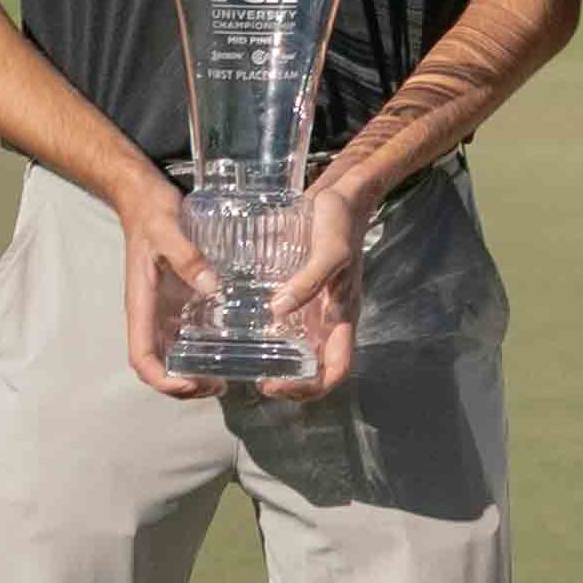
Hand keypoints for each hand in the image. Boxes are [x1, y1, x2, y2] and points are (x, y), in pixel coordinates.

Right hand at [114, 174, 230, 399]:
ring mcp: (164, 307)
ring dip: (194, 370)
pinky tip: (233, 344)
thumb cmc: (152, 213)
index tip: (190, 383)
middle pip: (158, 362)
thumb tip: (213, 288)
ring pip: (173, 351)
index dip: (161, 377)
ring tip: (229, 375)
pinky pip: (187, 330)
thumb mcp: (167, 229)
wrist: (144, 196)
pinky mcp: (178, 297)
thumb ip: (187, 256)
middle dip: (183, 383)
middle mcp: (151, 312)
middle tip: (220, 386)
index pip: (140, 355)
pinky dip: (204, 345)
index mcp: (141, 303)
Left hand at [265, 170, 374, 400]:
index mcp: (343, 316)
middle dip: (289, 383)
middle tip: (256, 380)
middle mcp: (327, 318)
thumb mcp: (332, 250)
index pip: (336, 369)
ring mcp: (311, 307)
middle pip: (315, 368)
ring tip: (244, 361)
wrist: (340, 194)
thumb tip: (277, 312)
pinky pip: (282, 322)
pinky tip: (239, 329)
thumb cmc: (342, 223)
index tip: (275, 384)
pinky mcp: (296, 291)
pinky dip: (265, 334)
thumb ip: (309, 281)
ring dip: (276, 363)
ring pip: (297, 350)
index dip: (309, 387)